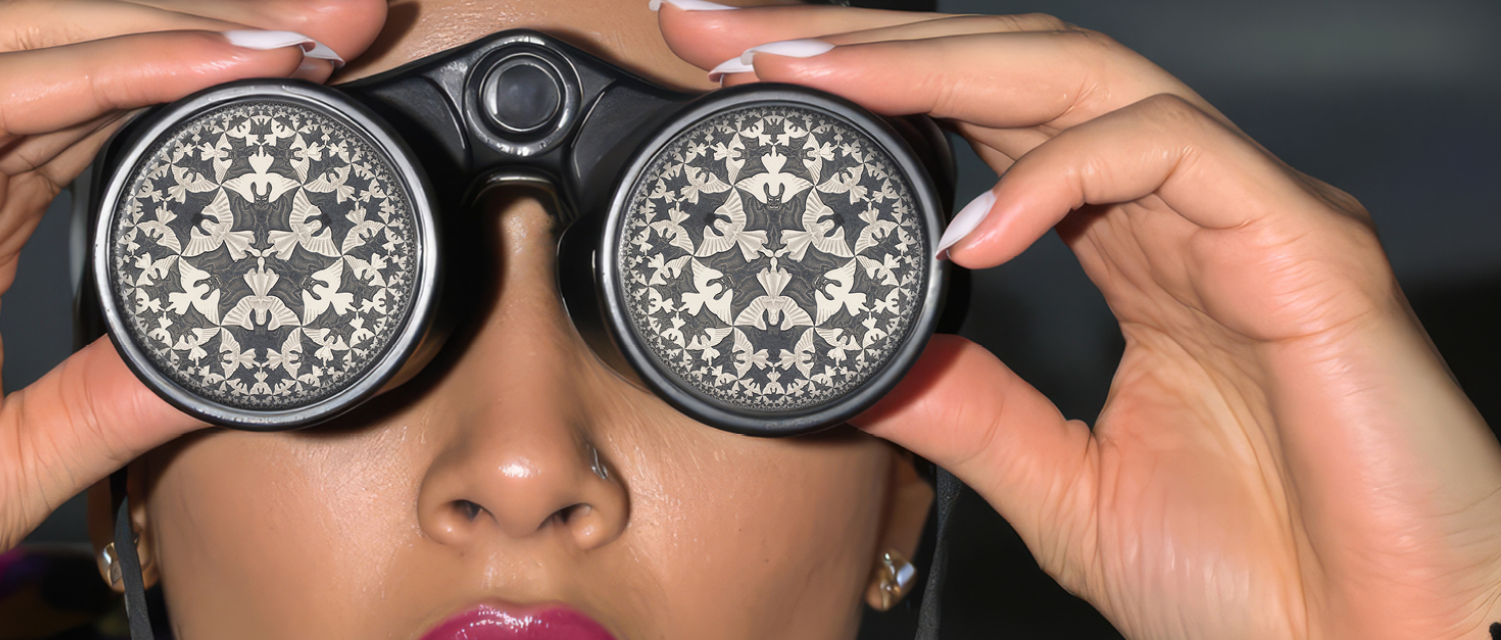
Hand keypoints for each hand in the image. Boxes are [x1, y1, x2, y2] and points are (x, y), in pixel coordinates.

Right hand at [0, 0, 385, 632]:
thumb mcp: (11, 457)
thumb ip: (110, 399)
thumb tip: (217, 364)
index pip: (107, 110)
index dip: (215, 83)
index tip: (331, 83)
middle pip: (90, 49)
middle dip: (223, 23)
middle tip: (352, 19)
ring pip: (43, 40)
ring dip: (179, 25)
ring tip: (301, 30)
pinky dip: (106, 69)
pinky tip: (204, 66)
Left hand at [657, 5, 1500, 638]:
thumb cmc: (1268, 583)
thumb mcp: (1060, 484)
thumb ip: (967, 406)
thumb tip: (863, 359)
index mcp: (1136, 253)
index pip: (986, 124)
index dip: (868, 89)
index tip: (741, 84)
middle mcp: (1188, 213)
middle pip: (1017, 69)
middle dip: (867, 40)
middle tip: (730, 32)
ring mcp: (1250, 217)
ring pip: (1087, 77)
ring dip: (934, 70)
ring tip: (811, 82)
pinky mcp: (1307, 249)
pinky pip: (1174, 154)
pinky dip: (1061, 176)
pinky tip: (969, 230)